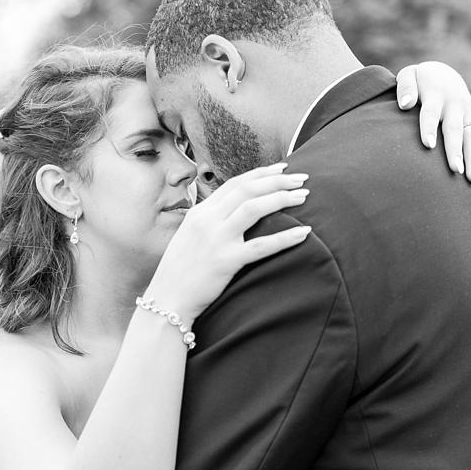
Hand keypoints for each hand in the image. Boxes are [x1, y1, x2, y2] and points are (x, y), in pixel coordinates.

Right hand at [145, 164, 313, 324]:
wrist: (166, 300)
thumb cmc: (178, 273)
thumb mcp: (189, 238)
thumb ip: (209, 222)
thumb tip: (233, 212)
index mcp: (199, 213)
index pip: (234, 184)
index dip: (261, 173)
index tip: (282, 169)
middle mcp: (207, 221)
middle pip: (247, 189)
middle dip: (278, 180)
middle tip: (301, 178)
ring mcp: (216, 240)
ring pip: (254, 208)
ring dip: (283, 198)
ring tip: (304, 196)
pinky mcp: (226, 261)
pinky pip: (262, 246)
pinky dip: (286, 238)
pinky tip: (304, 233)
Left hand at [397, 62, 470, 184]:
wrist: (444, 75)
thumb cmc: (420, 81)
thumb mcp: (409, 75)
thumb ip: (405, 88)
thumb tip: (405, 104)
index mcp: (436, 95)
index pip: (430, 113)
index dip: (429, 128)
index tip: (428, 145)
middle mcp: (455, 105)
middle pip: (455, 129)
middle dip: (456, 150)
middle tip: (456, 170)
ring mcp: (469, 113)